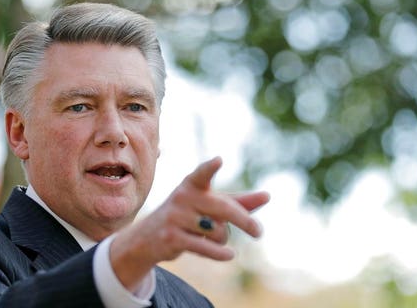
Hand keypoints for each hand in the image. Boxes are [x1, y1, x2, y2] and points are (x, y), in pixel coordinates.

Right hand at [110, 157, 268, 290]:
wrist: (149, 237)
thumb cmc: (188, 215)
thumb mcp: (210, 205)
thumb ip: (238, 201)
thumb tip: (267, 196)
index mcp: (192, 184)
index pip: (202, 174)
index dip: (210, 168)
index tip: (219, 160)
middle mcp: (182, 197)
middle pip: (223, 209)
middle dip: (244, 221)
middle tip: (259, 232)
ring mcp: (176, 217)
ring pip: (217, 231)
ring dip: (223, 238)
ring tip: (212, 237)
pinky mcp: (172, 237)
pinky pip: (205, 247)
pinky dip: (220, 253)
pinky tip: (230, 255)